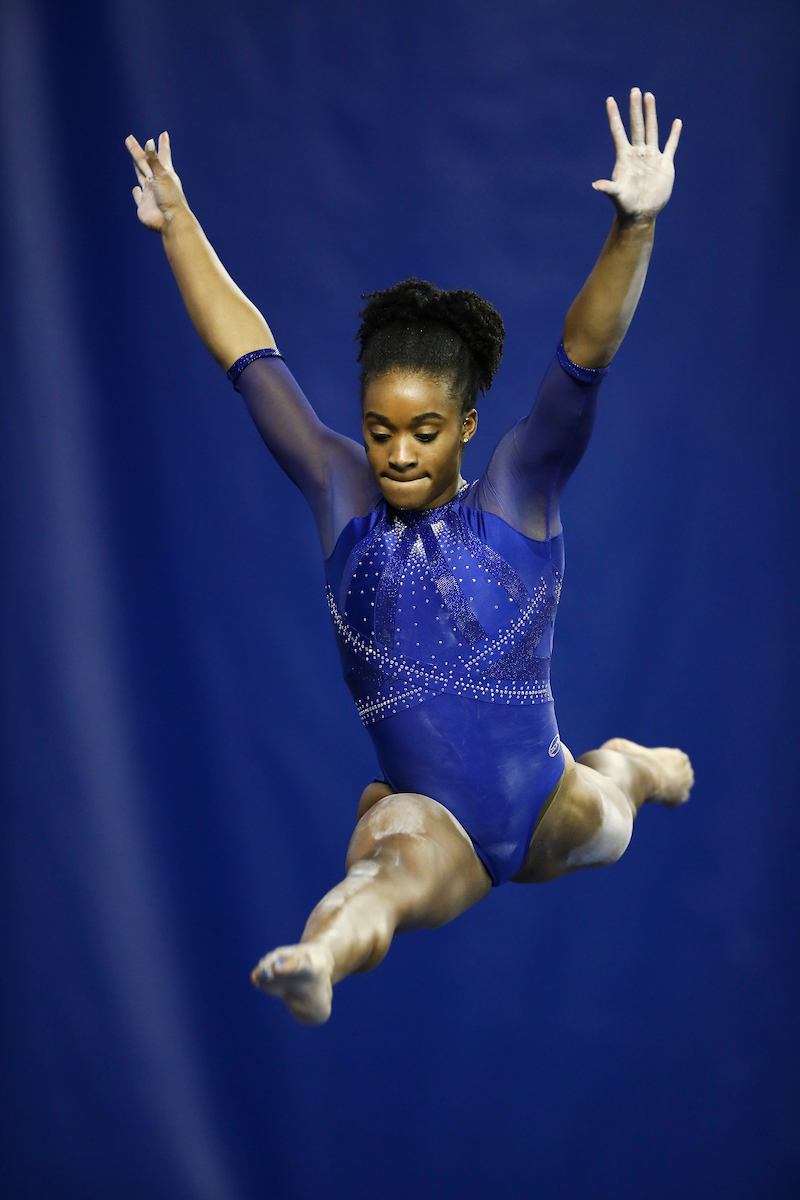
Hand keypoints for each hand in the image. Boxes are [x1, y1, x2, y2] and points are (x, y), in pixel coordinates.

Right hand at [125, 131, 186, 232]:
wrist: (170, 222)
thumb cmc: (170, 198)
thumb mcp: (162, 176)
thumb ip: (154, 161)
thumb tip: (148, 142)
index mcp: (164, 173)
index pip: (162, 155)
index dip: (162, 145)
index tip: (164, 133)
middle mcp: (156, 181)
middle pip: (145, 162)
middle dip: (138, 151)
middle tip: (130, 138)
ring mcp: (150, 193)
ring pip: (141, 176)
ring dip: (137, 167)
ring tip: (136, 160)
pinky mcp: (144, 205)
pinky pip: (139, 196)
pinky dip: (136, 193)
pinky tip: (136, 189)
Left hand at [593, 88, 681, 221]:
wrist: (641, 213)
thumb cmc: (625, 204)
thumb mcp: (616, 195)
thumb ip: (608, 188)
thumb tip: (595, 186)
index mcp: (624, 157)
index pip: (618, 132)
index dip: (614, 116)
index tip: (610, 100)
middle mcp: (637, 153)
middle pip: (637, 126)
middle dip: (636, 108)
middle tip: (635, 90)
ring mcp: (651, 157)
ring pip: (652, 130)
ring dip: (651, 113)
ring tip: (649, 96)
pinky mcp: (664, 164)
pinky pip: (670, 146)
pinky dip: (674, 135)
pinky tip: (676, 122)